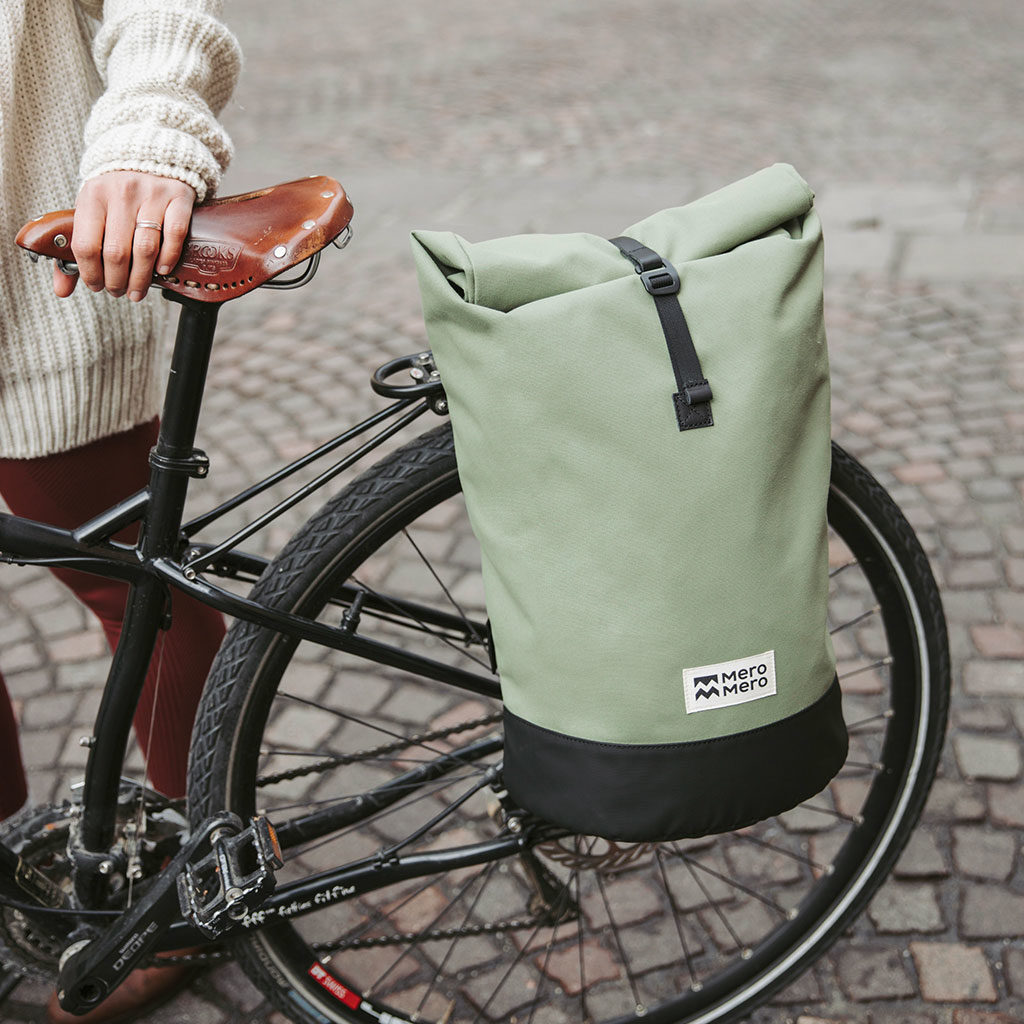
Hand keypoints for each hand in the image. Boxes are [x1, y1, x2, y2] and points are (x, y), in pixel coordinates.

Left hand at [53, 172, 195, 300]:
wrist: (150, 158)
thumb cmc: (117, 196)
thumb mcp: (91, 213)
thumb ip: (75, 252)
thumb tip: (62, 291)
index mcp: (92, 196)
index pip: (86, 245)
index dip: (91, 274)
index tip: (97, 286)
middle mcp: (121, 192)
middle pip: (117, 252)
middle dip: (117, 281)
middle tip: (119, 292)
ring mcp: (151, 194)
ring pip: (145, 249)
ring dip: (141, 278)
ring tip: (137, 291)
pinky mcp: (178, 197)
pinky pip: (174, 235)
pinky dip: (168, 257)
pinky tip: (161, 270)